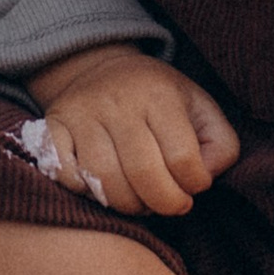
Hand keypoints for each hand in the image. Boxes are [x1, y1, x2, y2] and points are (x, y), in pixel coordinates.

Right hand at [24, 46, 240, 217]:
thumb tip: (204, 177)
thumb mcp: (202, 111)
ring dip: (127, 205)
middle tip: (168, 204)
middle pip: (143, 174)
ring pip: (103, 181)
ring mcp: (81, 112)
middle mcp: (118, 100)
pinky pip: (64, 175)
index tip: (193, 186)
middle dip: (162, 204)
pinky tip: (102, 187)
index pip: (183, 160)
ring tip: (139, 200)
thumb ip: (221, 146)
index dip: (193, 186)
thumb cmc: (162, 101)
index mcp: (160, 94)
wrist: (106, 69)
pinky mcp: (53, 126)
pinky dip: (84, 192)